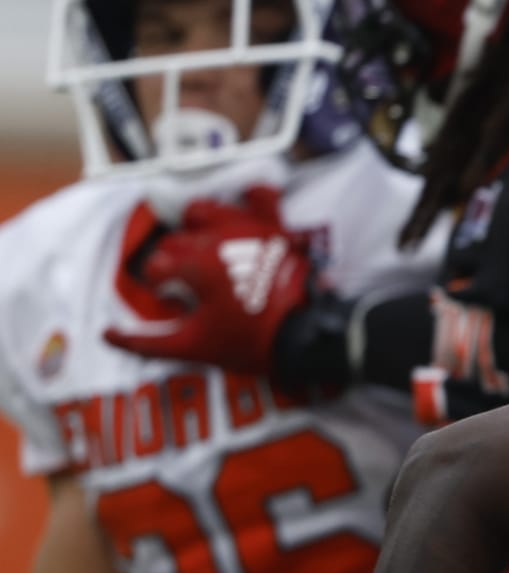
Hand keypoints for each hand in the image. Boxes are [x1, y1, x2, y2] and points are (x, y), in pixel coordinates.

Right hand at [103, 184, 312, 375]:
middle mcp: (214, 238)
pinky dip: (249, 197)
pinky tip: (242, 209)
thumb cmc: (252, 342)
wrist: (309, 338)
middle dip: (174, 262)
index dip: (156, 286)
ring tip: (203, 247)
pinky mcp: (275, 227)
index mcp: (192, 265)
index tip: (167, 299)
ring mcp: (246, 228)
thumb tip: (108, 335)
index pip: (154, 266)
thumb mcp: (195, 348)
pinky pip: (260, 195)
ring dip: (196, 225)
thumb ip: (147, 342)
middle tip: (188, 286)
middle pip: (175, 240)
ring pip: (203, 210)